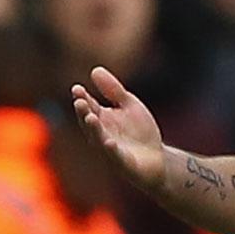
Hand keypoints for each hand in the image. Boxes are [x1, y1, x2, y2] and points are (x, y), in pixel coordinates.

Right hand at [71, 66, 165, 191]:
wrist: (157, 158)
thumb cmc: (138, 132)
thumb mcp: (129, 105)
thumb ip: (113, 90)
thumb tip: (94, 70)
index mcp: (101, 119)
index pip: (88, 107)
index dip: (82, 98)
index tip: (77, 88)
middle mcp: (101, 134)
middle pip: (89, 122)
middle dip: (84, 112)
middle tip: (80, 101)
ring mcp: (109, 150)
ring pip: (98, 139)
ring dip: (94, 129)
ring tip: (91, 117)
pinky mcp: (122, 163)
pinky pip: (114, 156)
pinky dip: (111, 150)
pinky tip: (110, 142)